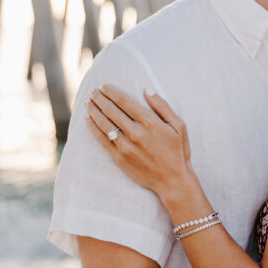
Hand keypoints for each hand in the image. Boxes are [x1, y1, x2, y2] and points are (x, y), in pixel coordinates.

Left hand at [86, 86, 193, 201]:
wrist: (172, 181)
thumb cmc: (178, 152)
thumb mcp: (179, 126)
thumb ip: (163, 106)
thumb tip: (147, 90)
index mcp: (150, 123)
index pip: (124, 102)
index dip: (111, 92)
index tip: (103, 86)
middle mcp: (135, 133)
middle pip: (111, 110)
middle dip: (100, 98)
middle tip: (93, 91)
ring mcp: (125, 146)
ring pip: (104, 123)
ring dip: (94, 110)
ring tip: (88, 102)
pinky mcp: (119, 158)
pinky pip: (102, 139)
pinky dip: (94, 128)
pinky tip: (89, 119)